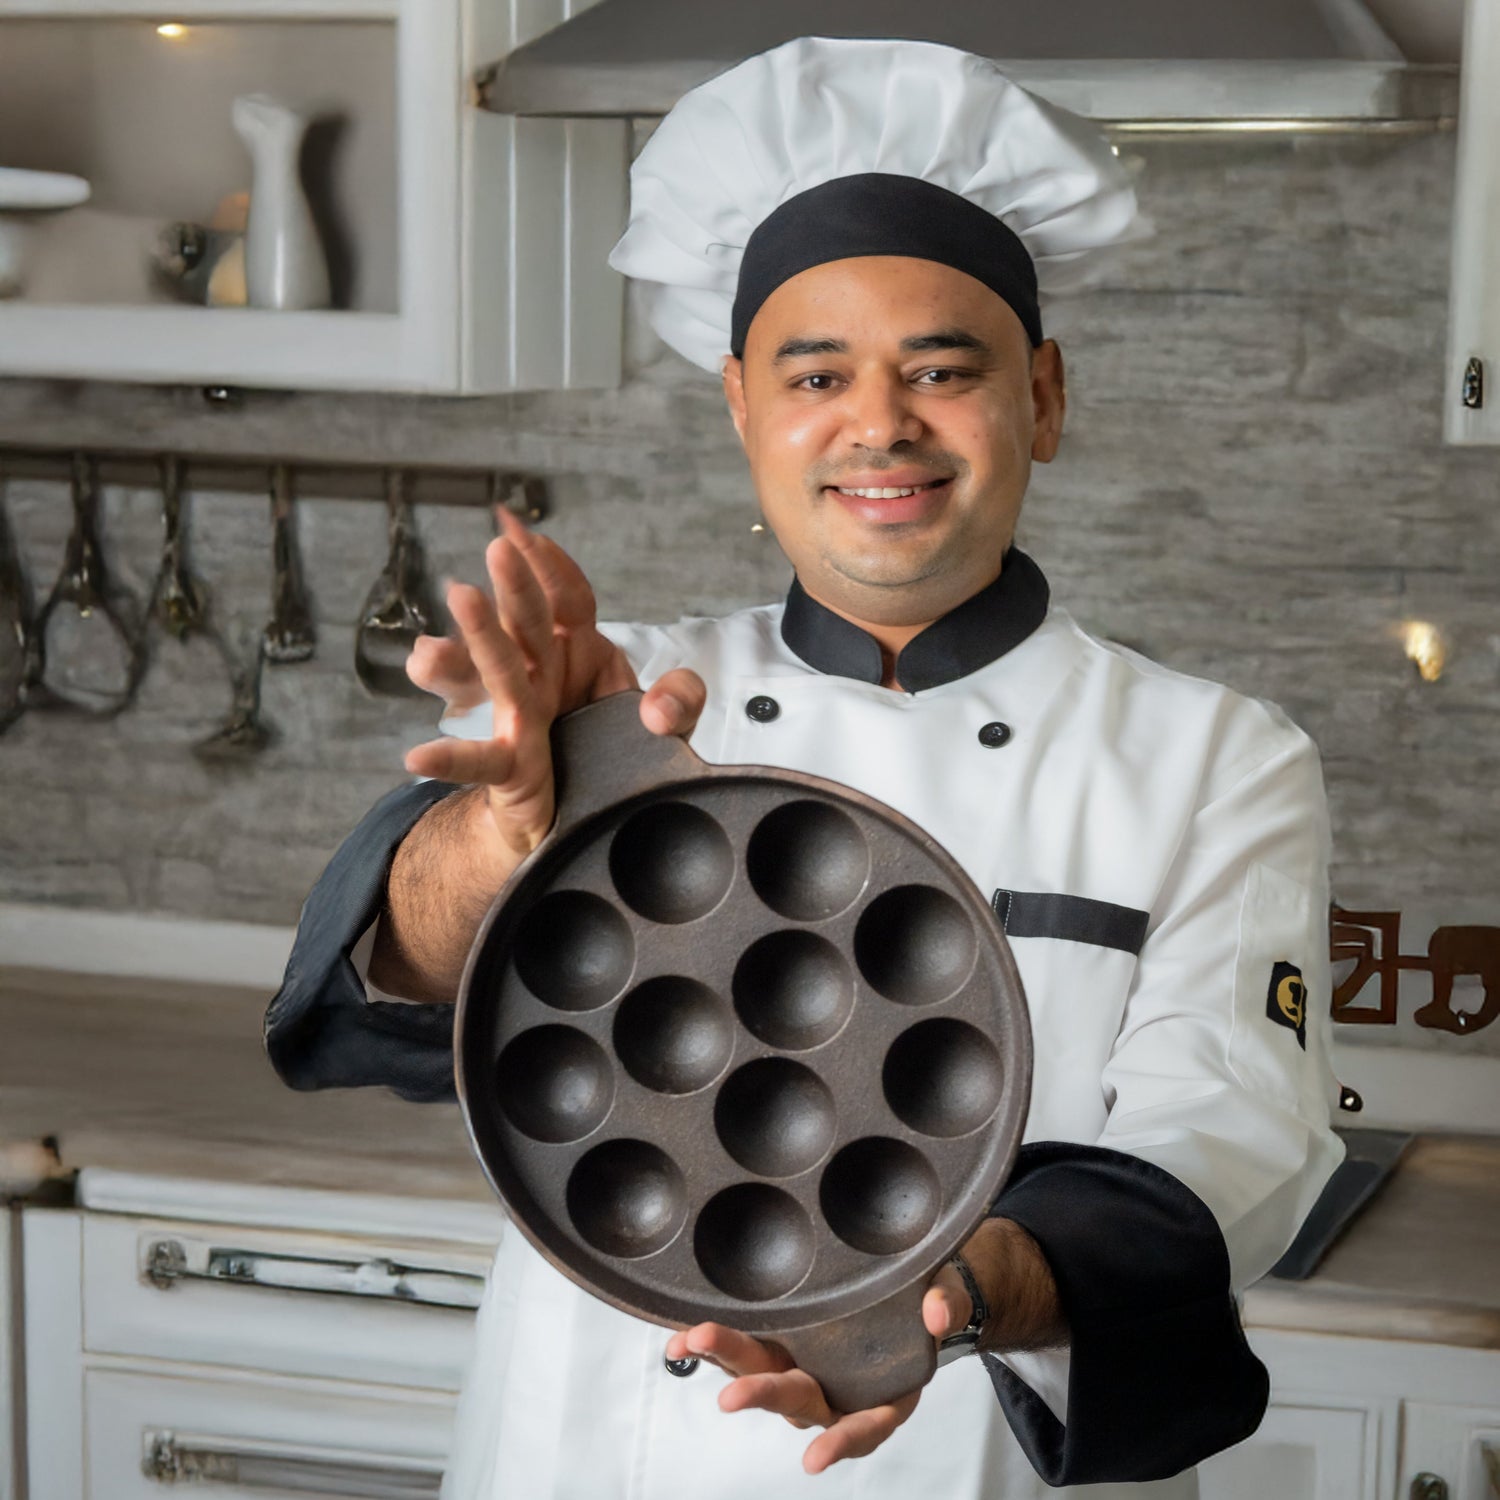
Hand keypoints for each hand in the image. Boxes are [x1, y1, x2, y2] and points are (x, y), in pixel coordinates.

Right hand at [401, 510, 705, 868]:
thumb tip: (658, 709)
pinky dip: (450, 758)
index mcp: (582, 653)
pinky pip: (478, 759)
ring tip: (433, 646)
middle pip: (529, 624)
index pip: (569, 598)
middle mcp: (545, 673)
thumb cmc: (619, 752)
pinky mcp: (511, 765)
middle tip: (497, 550)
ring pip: (495, 674)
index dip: (553, 567)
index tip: (525, 532)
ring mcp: (523, 714)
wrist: (583, 811)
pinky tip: (418, 756)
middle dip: (516, 588)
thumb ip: (677, 704)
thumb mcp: (664, 726)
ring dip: (472, 651)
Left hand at [660, 1219, 1064, 1473]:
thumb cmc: (923, 1303)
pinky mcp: (777, 1343)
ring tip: (691, 1345)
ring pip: (762, 1374)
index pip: (862, 1426)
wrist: (905, 1291)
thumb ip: (944, 1304)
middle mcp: (831, 1388)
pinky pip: (744, 1350)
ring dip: (726, 1364)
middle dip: (763, 1396)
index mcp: (878, 1391)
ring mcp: (800, 1368)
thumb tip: (938, 1312)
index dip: (841, 1442)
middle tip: (729, 1399)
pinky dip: (713, 1350)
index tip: (816, 1460)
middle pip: (796, 1398)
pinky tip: (680, 1344)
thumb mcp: (944, 1298)